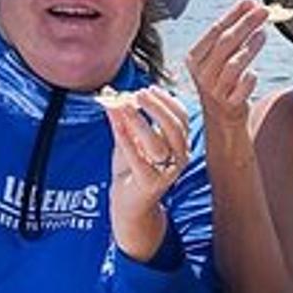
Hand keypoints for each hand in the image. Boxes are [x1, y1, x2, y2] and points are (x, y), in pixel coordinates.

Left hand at [106, 85, 191, 261]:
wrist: (129, 205)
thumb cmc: (132, 170)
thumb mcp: (129, 140)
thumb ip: (122, 119)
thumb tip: (110, 93)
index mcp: (179, 145)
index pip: (181, 118)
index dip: (167, 101)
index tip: (150, 88)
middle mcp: (178, 158)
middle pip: (174, 128)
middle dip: (158, 108)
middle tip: (140, 94)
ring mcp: (166, 172)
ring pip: (158, 143)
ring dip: (141, 122)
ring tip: (125, 106)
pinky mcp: (150, 184)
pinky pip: (139, 160)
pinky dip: (127, 141)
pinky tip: (117, 126)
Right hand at [186, 0, 268, 134]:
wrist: (222, 118)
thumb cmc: (224, 79)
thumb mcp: (221, 57)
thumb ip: (233, 32)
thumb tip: (252, 4)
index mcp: (195, 58)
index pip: (215, 30)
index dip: (234, 15)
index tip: (251, 2)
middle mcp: (201, 73)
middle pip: (225, 43)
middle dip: (246, 25)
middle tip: (264, 12)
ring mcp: (214, 90)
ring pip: (233, 64)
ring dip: (250, 47)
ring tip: (263, 34)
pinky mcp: (229, 104)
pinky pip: (242, 87)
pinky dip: (249, 79)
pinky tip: (254, 73)